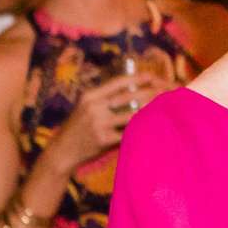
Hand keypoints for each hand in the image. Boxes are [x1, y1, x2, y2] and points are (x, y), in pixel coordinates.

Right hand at [49, 68, 170, 167]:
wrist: (62, 151)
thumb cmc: (78, 128)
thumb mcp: (85, 107)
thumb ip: (104, 99)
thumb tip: (131, 90)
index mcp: (90, 96)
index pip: (117, 82)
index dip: (136, 78)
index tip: (151, 76)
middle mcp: (94, 107)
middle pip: (128, 97)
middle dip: (150, 94)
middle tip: (165, 92)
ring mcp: (99, 124)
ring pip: (131, 115)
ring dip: (149, 112)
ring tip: (164, 108)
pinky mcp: (104, 139)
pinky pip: (127, 132)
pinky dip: (140, 129)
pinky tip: (153, 128)